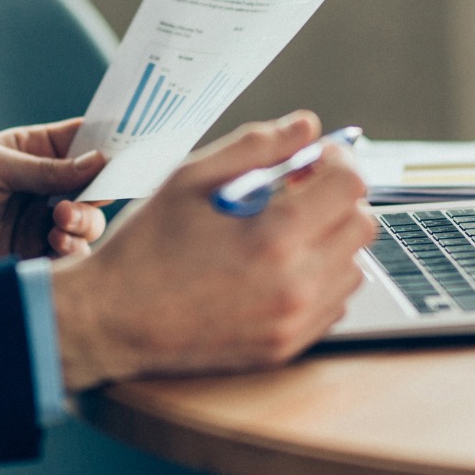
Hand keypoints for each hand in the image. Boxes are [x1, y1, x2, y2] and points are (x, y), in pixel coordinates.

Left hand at [0, 119, 107, 284]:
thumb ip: (44, 169)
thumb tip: (98, 162)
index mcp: (29, 153)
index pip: (82, 143)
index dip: (108, 145)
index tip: (130, 151)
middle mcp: (39, 189)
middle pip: (93, 187)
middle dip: (97, 192)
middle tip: (75, 201)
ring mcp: (36, 225)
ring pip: (86, 223)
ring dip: (84, 222)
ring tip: (60, 225)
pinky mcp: (31, 259)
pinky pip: (69, 257)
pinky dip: (73, 251)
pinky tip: (58, 246)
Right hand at [52, 111, 376, 389]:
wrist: (113, 319)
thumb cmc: (145, 246)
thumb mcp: (189, 178)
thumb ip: (255, 145)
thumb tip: (306, 127)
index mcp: (275, 236)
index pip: (350, 185)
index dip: (336, 160)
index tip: (313, 158)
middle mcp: (295, 284)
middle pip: (361, 225)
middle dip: (336, 198)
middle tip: (296, 192)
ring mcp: (294, 323)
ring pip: (352, 266)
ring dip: (329, 240)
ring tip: (282, 233)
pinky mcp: (286, 347)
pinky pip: (333, 303)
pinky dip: (318, 279)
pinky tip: (276, 269)